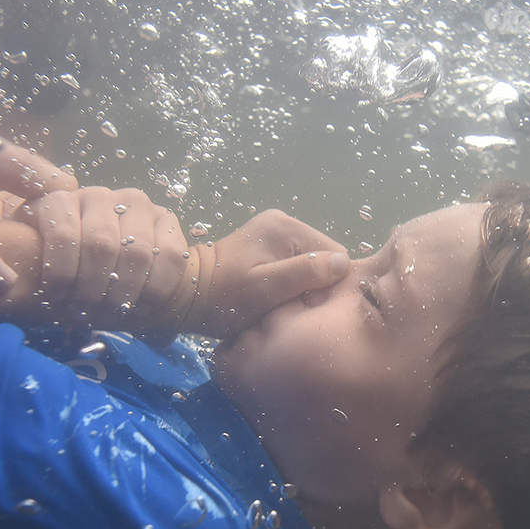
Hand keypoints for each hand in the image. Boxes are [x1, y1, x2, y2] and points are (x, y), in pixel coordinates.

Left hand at [19, 186, 188, 325]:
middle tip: (88, 316)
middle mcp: (98, 196)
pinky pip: (168, 257)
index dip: (62, 274)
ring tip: (114, 315)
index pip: (62, 234)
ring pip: (137, 252)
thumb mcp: (40, 266)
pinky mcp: (166, 219)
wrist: (124, 272)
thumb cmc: (70, 273)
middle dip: (94, 291)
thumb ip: (25, 267)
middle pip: (101, 245)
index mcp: (59, 201)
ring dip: (126, 294)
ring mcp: (136, 204)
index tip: (59, 302)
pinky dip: (155, 290)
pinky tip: (142, 309)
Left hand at [191, 209, 349, 338]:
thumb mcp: (266, 289)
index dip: (329, 282)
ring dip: (303, 285)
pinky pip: (295, 264)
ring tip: (282, 302)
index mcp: (286, 227)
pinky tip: (276, 295)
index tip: (307, 303)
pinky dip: (291, 281)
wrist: (187, 294)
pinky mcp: (266, 244)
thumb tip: (343, 263)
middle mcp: (283, 222)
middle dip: (316, 284)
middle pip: (323, 257)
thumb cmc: (224, 297)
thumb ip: (305, 273)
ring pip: (310, 263)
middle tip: (293, 305)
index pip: (335, 253)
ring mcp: (274, 232)